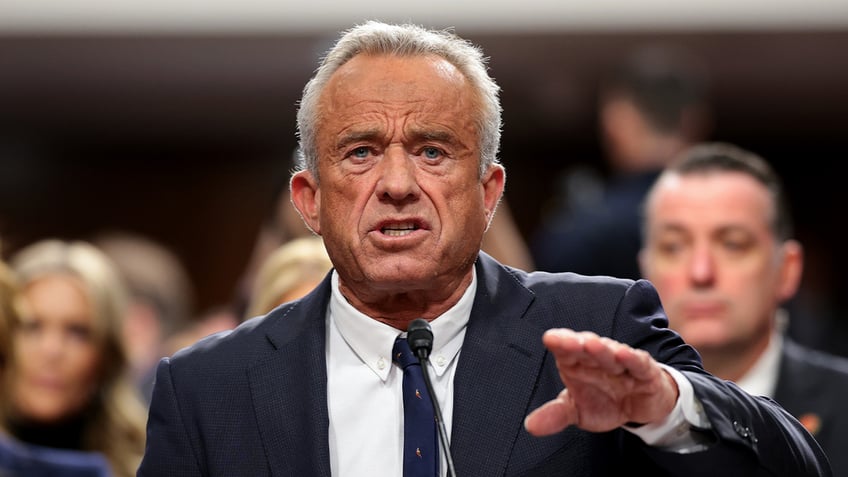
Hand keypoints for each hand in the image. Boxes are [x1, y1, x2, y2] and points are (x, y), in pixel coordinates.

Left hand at [525, 328, 678, 435]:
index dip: (559, 343)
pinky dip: (631, 358)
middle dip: (576, 343)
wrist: (640, 407)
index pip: (567, 350)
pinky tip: (623, 354)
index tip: (550, 339)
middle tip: (565, 341)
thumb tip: (531, 425)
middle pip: (586, 347)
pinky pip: (637, 363)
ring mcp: (621, 362)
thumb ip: (556, 415)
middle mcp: (597, 358)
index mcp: (578, 362)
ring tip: (590, 345)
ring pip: (610, 352)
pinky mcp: (644, 371)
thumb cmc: (605, 401)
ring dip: (601, 348)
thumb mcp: (578, 411)